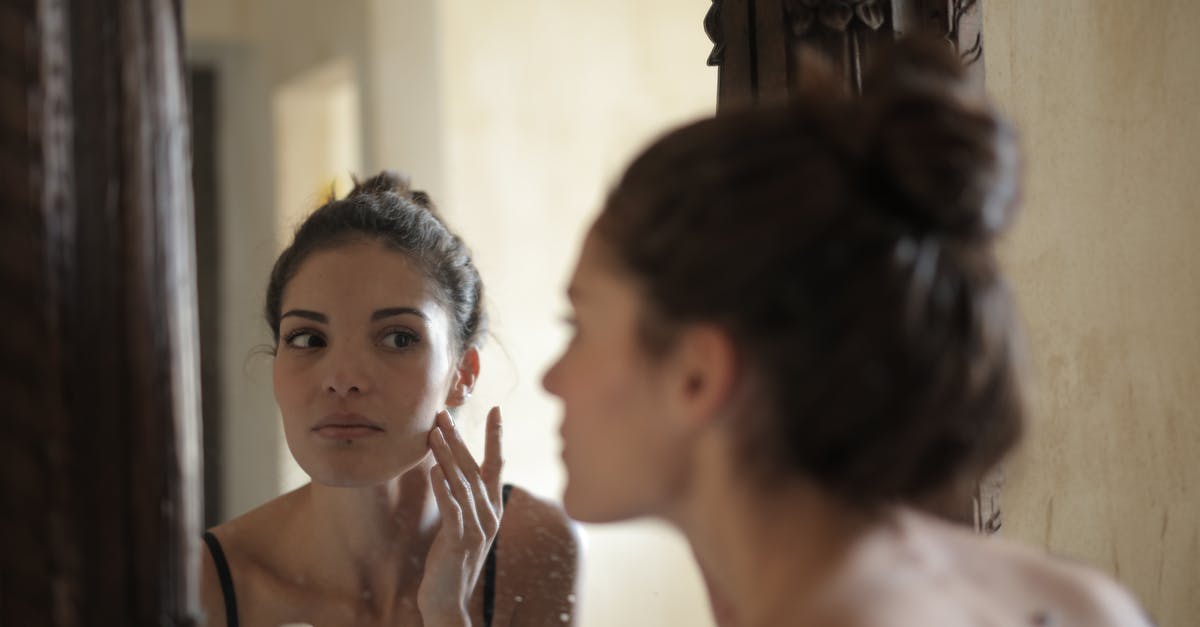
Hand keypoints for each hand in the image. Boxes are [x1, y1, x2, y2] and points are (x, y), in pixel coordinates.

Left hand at [418, 407, 503, 626]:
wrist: (448, 602)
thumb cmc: (451, 562)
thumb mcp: (462, 526)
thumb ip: (463, 500)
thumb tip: (451, 471)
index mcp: (492, 509)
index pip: (496, 465)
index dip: (495, 437)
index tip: (495, 409)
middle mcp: (489, 515)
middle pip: (474, 468)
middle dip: (459, 438)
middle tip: (444, 413)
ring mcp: (477, 528)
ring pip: (462, 483)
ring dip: (447, 456)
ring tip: (433, 433)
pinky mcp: (460, 541)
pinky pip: (452, 509)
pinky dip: (444, 488)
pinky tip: (434, 470)